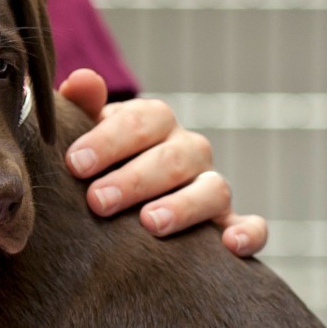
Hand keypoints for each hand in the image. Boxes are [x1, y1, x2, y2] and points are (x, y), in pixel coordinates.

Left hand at [58, 69, 267, 255]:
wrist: (121, 201)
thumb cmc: (99, 164)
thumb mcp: (86, 133)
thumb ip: (83, 109)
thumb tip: (82, 81)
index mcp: (155, 123)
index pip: (142, 120)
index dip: (109, 140)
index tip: (75, 164)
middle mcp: (189, 151)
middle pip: (174, 157)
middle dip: (135, 179)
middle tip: (97, 201)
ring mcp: (211, 187)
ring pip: (213, 189)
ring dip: (183, 206)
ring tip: (150, 224)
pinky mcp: (228, 224)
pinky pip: (251, 226)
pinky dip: (248, 234)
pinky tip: (229, 246)